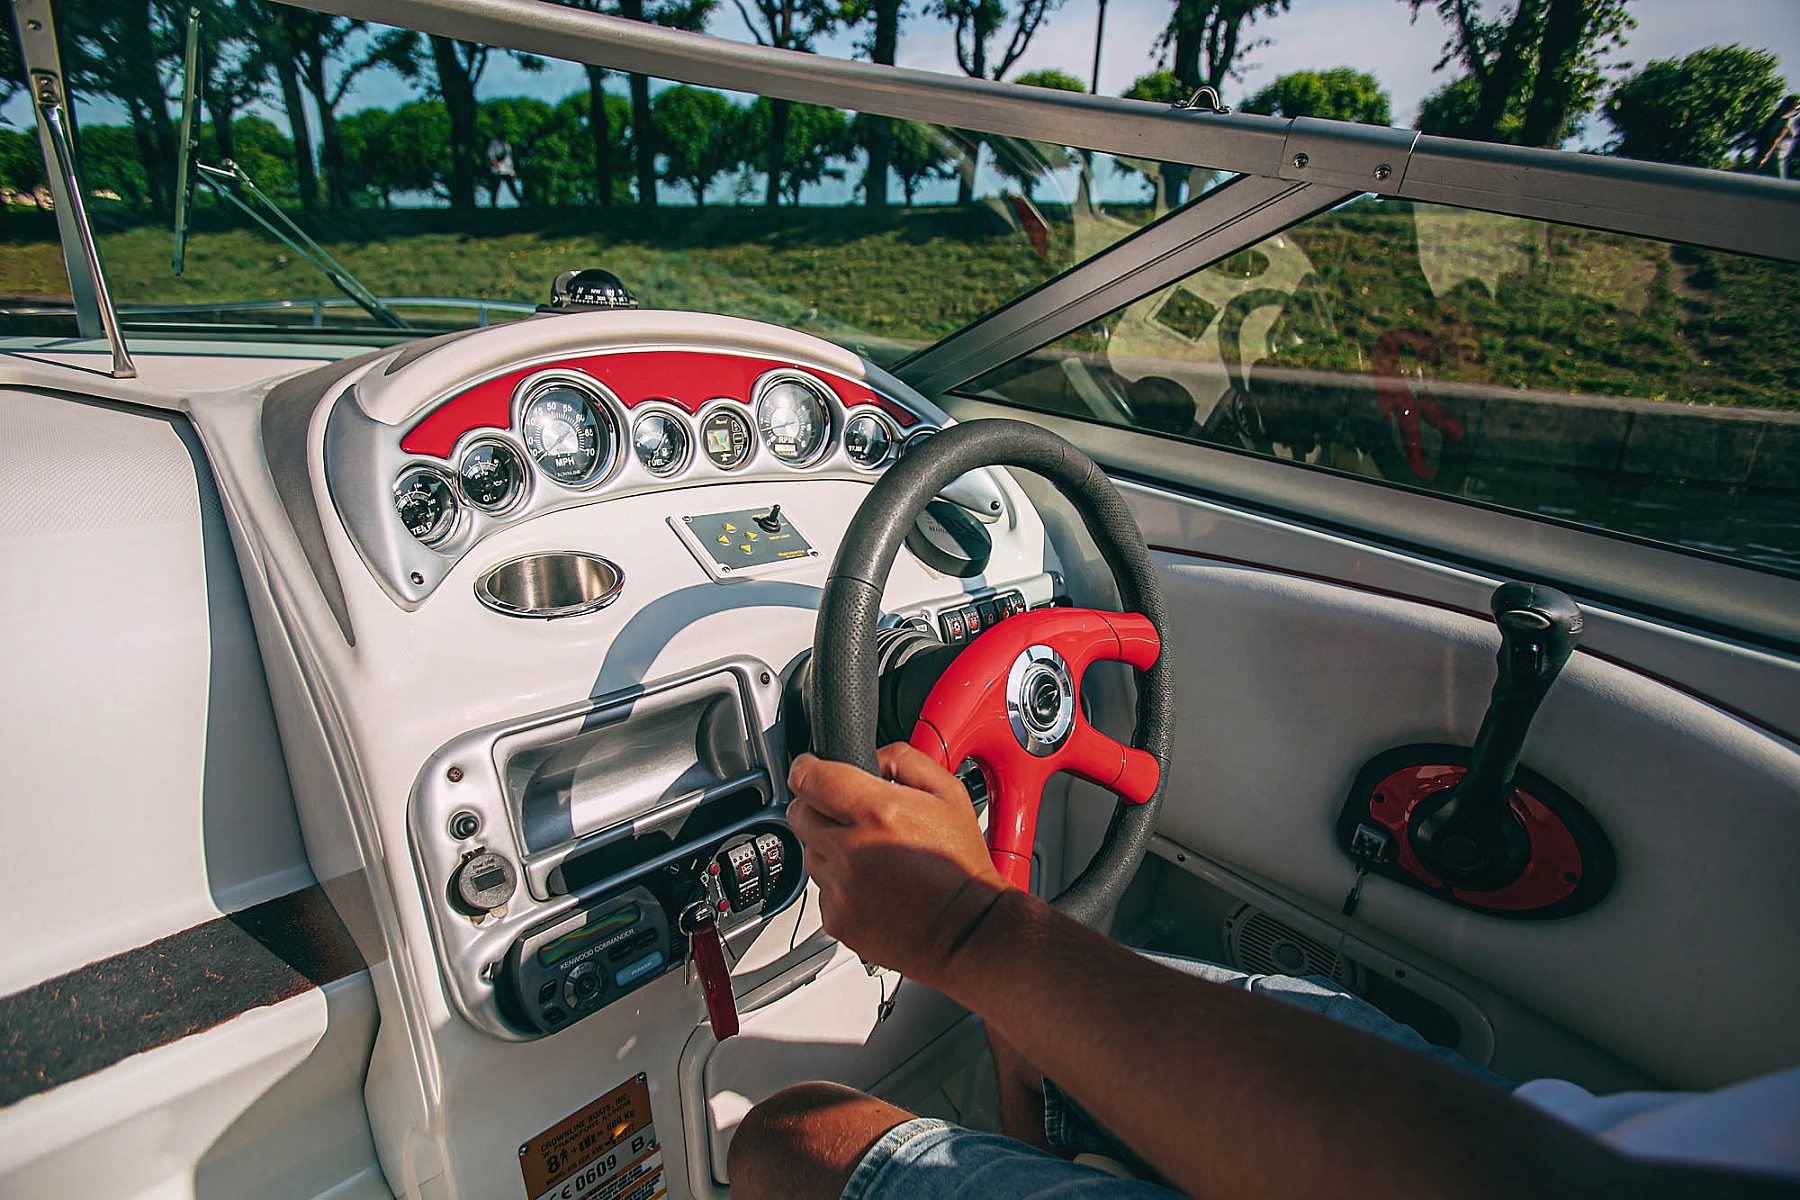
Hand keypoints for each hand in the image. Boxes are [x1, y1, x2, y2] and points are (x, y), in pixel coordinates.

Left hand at [786, 743, 1010, 986]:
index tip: (810, 771)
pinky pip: (822, 890)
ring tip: (872, 857)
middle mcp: (853, 850)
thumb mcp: (949, 794)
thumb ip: (906, 760)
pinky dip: (839, 885)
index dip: (807, 770)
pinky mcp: (837, 919)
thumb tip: (872, 756)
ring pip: (810, 854)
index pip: (809, 779)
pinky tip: (872, 885)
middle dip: (818, 808)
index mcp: (879, 812)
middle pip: (800, 814)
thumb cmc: (960, 866)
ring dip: (830, 848)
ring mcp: (841, 889)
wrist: (967, 930)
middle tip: (851, 817)